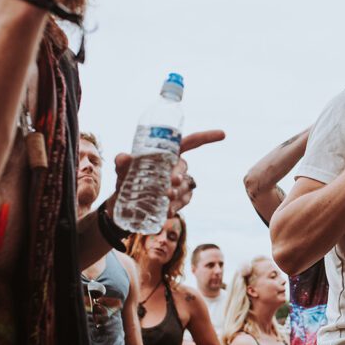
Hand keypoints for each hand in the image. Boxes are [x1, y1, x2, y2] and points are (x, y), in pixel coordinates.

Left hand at [110, 130, 225, 216]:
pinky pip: (184, 201)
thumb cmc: (126, 180)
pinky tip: (166, 211)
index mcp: (167, 153)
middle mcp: (176, 166)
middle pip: (184, 167)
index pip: (190, 142)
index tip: (223, 134)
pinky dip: (176, 206)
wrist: (125, 205)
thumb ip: (122, 163)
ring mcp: (180, 183)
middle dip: (178, 175)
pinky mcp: (181, 199)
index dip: (206, 137)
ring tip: (163, 201)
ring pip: (185, 185)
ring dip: (176, 194)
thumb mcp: (122, 171)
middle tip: (168, 186)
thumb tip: (122, 157)